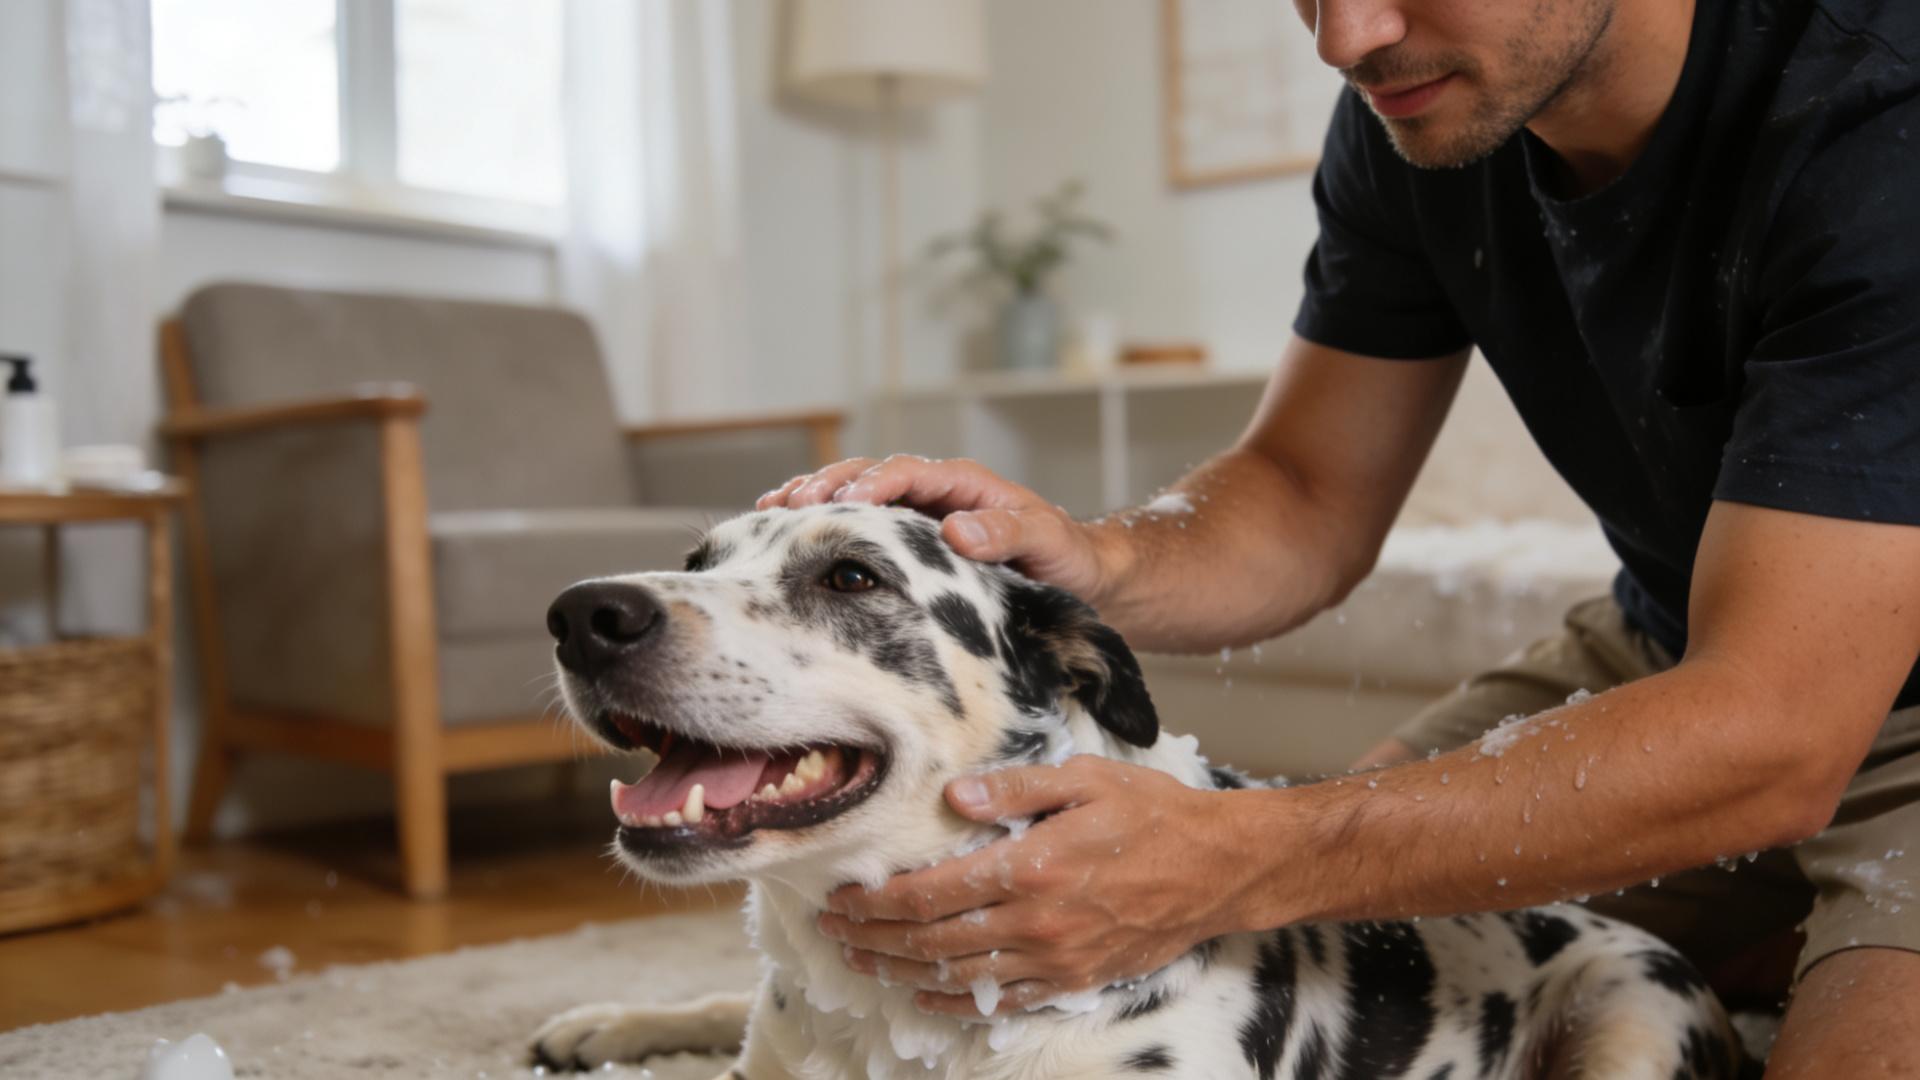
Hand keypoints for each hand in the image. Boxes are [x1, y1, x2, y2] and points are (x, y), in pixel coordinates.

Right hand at [756, 455, 1113, 600]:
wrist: (1072, 575)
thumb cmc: (1062, 555)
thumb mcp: (1045, 542)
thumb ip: (1007, 535)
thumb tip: (957, 530)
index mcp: (963, 485)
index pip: (911, 473)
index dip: (877, 482)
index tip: (849, 500)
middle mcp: (932, 493)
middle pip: (870, 474)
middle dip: (830, 485)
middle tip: (794, 504)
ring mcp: (913, 515)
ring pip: (854, 495)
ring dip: (815, 499)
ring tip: (773, 510)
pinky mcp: (903, 542)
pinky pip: (858, 526)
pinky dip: (824, 526)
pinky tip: (787, 534)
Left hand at [815, 756, 1254, 1016]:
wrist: (1219, 868)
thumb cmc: (1153, 813)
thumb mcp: (1085, 777)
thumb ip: (1015, 788)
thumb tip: (953, 797)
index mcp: (1031, 867)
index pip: (931, 893)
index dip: (878, 900)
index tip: (843, 897)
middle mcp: (1037, 921)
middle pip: (933, 940)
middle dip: (875, 938)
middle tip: (834, 931)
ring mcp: (1056, 958)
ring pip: (960, 976)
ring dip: (903, 971)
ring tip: (863, 960)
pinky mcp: (1075, 979)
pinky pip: (1003, 1001)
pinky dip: (957, 1002)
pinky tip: (926, 994)